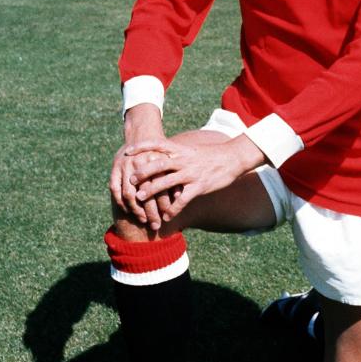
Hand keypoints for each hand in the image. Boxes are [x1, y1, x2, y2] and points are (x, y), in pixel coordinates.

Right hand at [109, 104, 169, 228]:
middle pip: (144, 195)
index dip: (163, 206)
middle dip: (150, 213)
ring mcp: (125, 166)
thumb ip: (173, 177)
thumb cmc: (161, 150)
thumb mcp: (169, 160)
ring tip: (143, 220)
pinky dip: (120, 202)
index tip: (166, 218)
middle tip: (155, 226)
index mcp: (156, 162)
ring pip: (128, 195)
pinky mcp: (114, 168)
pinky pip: (115, 190)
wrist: (142, 131)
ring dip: (135, 211)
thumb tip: (180, 196)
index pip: (159, 189)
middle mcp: (140, 164)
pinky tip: (128, 211)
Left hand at [126, 134, 264, 221]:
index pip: (157, 144)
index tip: (128, 152)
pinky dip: (173, 209)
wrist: (233, 158)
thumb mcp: (191, 150)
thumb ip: (176, 154)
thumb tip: (159, 157)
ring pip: (167, 182)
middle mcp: (184, 160)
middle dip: (142, 172)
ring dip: (152, 191)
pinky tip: (166, 217)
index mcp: (180, 150)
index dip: (142, 147)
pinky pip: (182, 199)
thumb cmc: (210, 155)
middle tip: (130, 180)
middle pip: (158, 164)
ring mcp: (191, 173)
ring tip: (140, 199)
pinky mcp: (199, 186)